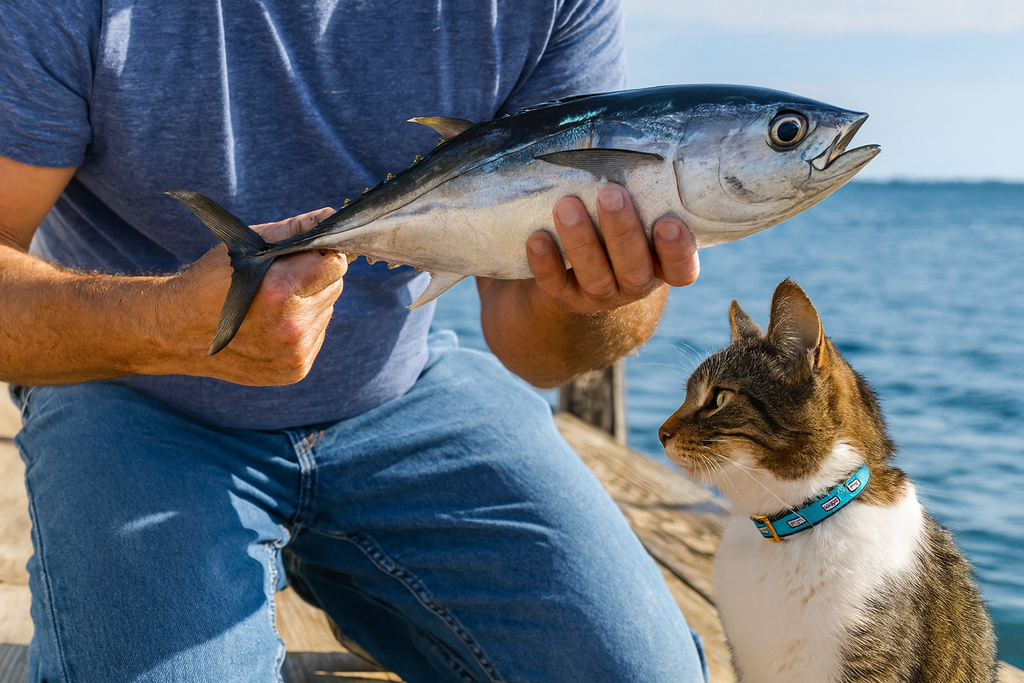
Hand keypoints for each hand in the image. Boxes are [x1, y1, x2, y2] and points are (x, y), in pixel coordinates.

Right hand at [161, 206, 346, 385]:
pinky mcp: (296, 369)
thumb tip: (331, 216)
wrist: (179, 332)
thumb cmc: (211, 281)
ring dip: (309, 303)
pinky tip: (272, 325)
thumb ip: (294, 230)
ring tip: (272, 304)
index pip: (335, 265)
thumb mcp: (247, 245)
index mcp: (280, 292)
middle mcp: (292, 327)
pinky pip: (317, 336)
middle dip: (315, 278)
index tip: (306, 255)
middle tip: (281, 279)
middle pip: (335, 287)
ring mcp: (295, 352)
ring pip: (327, 312)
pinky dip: (303, 326)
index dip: (322, 254)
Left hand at [525, 184, 698, 313]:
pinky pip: (555, 285)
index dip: (679, 251)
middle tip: (610, 193)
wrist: (579, 268)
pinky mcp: (566, 297)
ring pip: (595, 276)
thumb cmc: (619, 225)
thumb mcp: (638, 212)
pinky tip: (537, 238)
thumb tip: (632, 135)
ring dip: (582, 241)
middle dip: (622, 231)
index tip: (669, 223)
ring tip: (566, 206)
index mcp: (661, 264)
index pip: (681, 269)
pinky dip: (545, 263)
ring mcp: (600, 294)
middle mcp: (634, 283)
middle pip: (635, 268)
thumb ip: (641, 189)